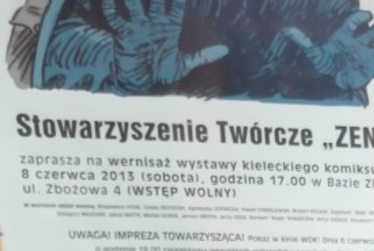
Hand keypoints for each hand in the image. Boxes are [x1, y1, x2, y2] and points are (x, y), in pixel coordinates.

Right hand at [103, 0, 228, 92]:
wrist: (142, 82)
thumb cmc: (163, 72)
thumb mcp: (185, 65)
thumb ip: (204, 56)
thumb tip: (227, 50)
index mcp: (169, 28)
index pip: (175, 6)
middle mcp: (153, 24)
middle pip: (153, 0)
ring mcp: (137, 27)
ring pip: (133, 5)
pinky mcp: (123, 34)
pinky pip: (115, 18)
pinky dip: (111, 8)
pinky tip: (109, 1)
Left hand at [278, 11, 373, 91]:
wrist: (331, 80)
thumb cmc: (324, 63)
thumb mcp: (313, 54)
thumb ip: (304, 43)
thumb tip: (289, 31)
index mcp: (346, 35)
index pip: (355, 22)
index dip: (361, 18)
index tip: (368, 15)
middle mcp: (360, 43)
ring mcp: (368, 56)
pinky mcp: (373, 70)